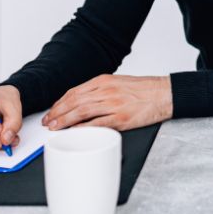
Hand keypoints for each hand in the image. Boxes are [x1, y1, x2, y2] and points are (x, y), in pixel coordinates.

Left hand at [42, 74, 172, 131]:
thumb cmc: (144, 90)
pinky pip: (97, 123)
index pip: (74, 92)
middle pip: (74, 101)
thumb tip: (82, 102)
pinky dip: (83, 128)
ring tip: (55, 128)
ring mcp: (113, 104)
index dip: (60, 102)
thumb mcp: (119, 83)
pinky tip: (74, 132)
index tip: (52, 111)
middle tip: (47, 122)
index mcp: (104, 81)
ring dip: (65, 120)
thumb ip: (101, 91)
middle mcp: (106, 90)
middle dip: (57, 112)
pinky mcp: (121, 118)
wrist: (165, 94)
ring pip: (81, 112)